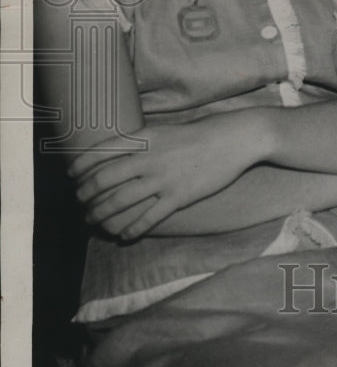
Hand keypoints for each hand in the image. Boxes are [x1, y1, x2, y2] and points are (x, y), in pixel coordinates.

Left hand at [70, 114, 260, 239]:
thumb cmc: (201, 133)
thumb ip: (142, 143)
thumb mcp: (165, 131)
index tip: (72, 175)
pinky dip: (132, 229)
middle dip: (86, 194)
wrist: (235, 139)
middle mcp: (149, 159)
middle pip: (104, 180)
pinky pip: (148, 218)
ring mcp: (163, 179)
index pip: (101, 152)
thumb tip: (118, 156)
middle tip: (81, 202)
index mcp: (145, 138)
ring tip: (94, 220)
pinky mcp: (179, 197)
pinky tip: (124, 236)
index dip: (81, 165)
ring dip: (101, 214)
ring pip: (120, 202)